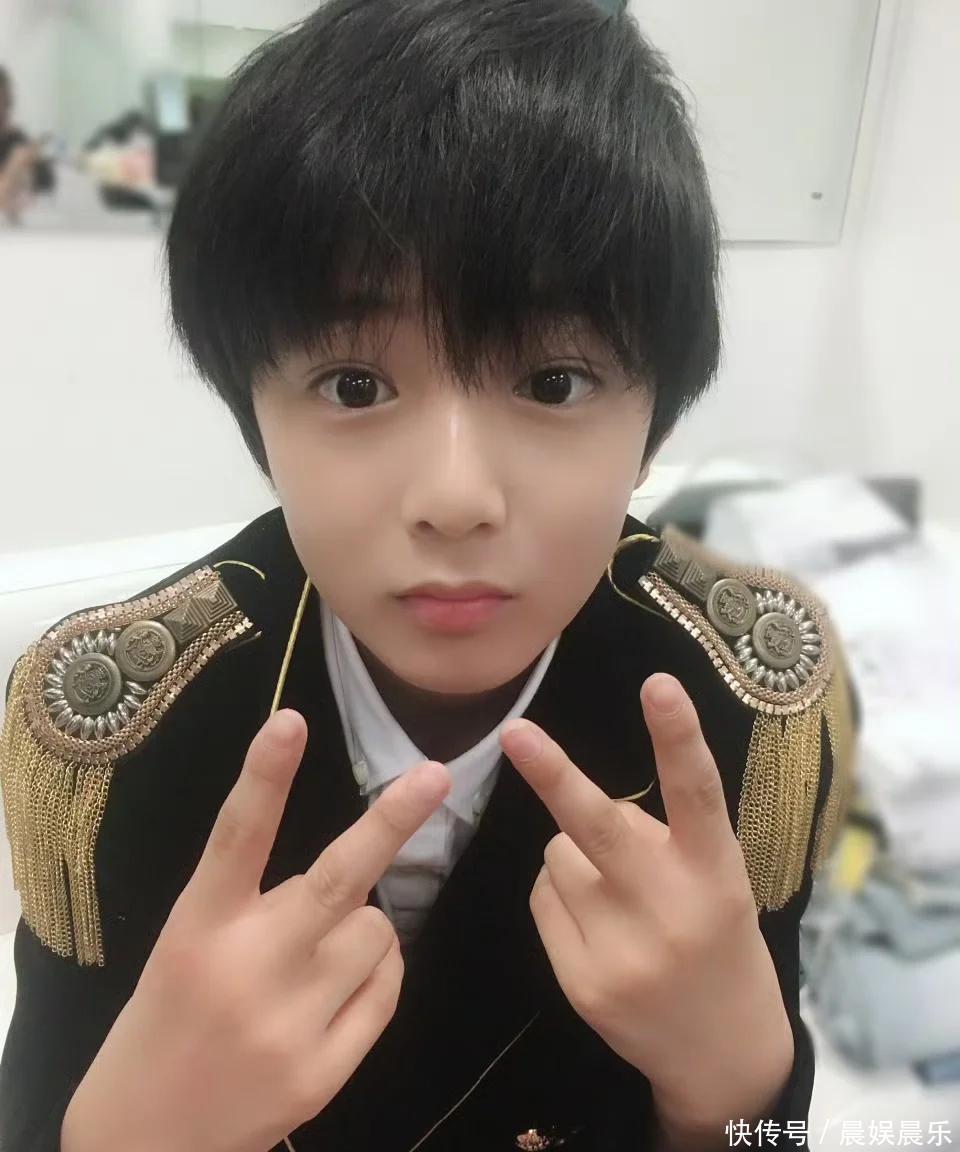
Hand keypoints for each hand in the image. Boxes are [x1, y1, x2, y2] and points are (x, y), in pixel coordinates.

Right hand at [61, 708, 450, 1151]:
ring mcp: (289, 1024)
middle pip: (336, 880)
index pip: (236, 838)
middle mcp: (247, 969)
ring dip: (366, 926)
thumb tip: (352, 874)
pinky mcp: (323, 1070)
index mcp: (198, 928)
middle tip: (435, 774)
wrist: (144, 1145)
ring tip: (320, 954)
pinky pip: (386, 989)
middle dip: (391, 821)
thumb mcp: (185, 950)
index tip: (290, 720)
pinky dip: (377, 974)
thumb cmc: (166, 1024)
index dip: (264, 776)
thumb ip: (251, 907)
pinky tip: (339, 992)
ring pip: (377, 931)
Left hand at [498, 673, 793, 1134]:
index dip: (679, 737)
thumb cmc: (718, 940)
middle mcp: (669, 911)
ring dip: (573, 853)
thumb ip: (664, 840)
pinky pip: (543, 899)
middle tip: (514, 732)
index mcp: (715, 875)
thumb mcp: (717, 884)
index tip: (659, 684)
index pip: (697, 794)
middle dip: (554, 775)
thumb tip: (582, 803)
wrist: (723, 1054)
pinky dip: (558, 894)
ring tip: (616, 892)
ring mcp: (621, 952)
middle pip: (600, 829)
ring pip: (558, 855)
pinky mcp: (582, 983)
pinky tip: (596, 925)